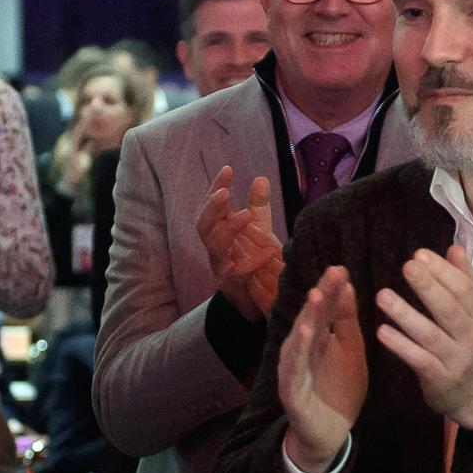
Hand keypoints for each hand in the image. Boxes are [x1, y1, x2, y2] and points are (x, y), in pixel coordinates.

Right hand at [195, 166, 281, 319]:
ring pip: (214, 248)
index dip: (215, 188)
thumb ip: (258, 208)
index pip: (212, 208)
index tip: (227, 169)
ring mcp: (222, 269)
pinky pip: (239, 274)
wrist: (263, 303)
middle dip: (212, 208)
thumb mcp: (259, 232)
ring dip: (228, 230)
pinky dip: (253, 262)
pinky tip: (269, 250)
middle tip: (225, 193)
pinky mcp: (235, 289)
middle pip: (203, 226)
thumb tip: (260, 179)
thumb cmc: (258, 264)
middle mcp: (216, 251)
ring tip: (245, 215)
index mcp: (220, 234)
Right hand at [277, 266, 366, 472]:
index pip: (324, 308)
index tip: (341, 268)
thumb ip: (346, 321)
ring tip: (316, 296)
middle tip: (332, 273)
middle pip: (310, 317)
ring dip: (306, 317)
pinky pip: (294, 367)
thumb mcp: (351, 351)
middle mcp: (302, 348)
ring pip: (299, 339)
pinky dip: (298, 350)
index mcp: (319, 337)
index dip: (331, 289)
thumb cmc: (340, 389)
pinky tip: (305, 333)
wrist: (330, 432)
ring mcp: (294, 368)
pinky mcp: (291, 390)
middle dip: (321, 295)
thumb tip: (346, 284)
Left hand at [374, 245, 472, 428]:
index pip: (464, 289)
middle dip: (428, 286)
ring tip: (382, 296)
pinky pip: (418, 359)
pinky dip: (400, 345)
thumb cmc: (471, 346)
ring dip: (405, 314)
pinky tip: (382, 331)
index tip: (420, 254)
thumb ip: (466, 281)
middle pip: (449, 308)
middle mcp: (471, 336)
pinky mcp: (440, 378)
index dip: (443, 271)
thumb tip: (455, 248)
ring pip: (430, 334)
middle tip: (407, 266)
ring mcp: (455, 359)